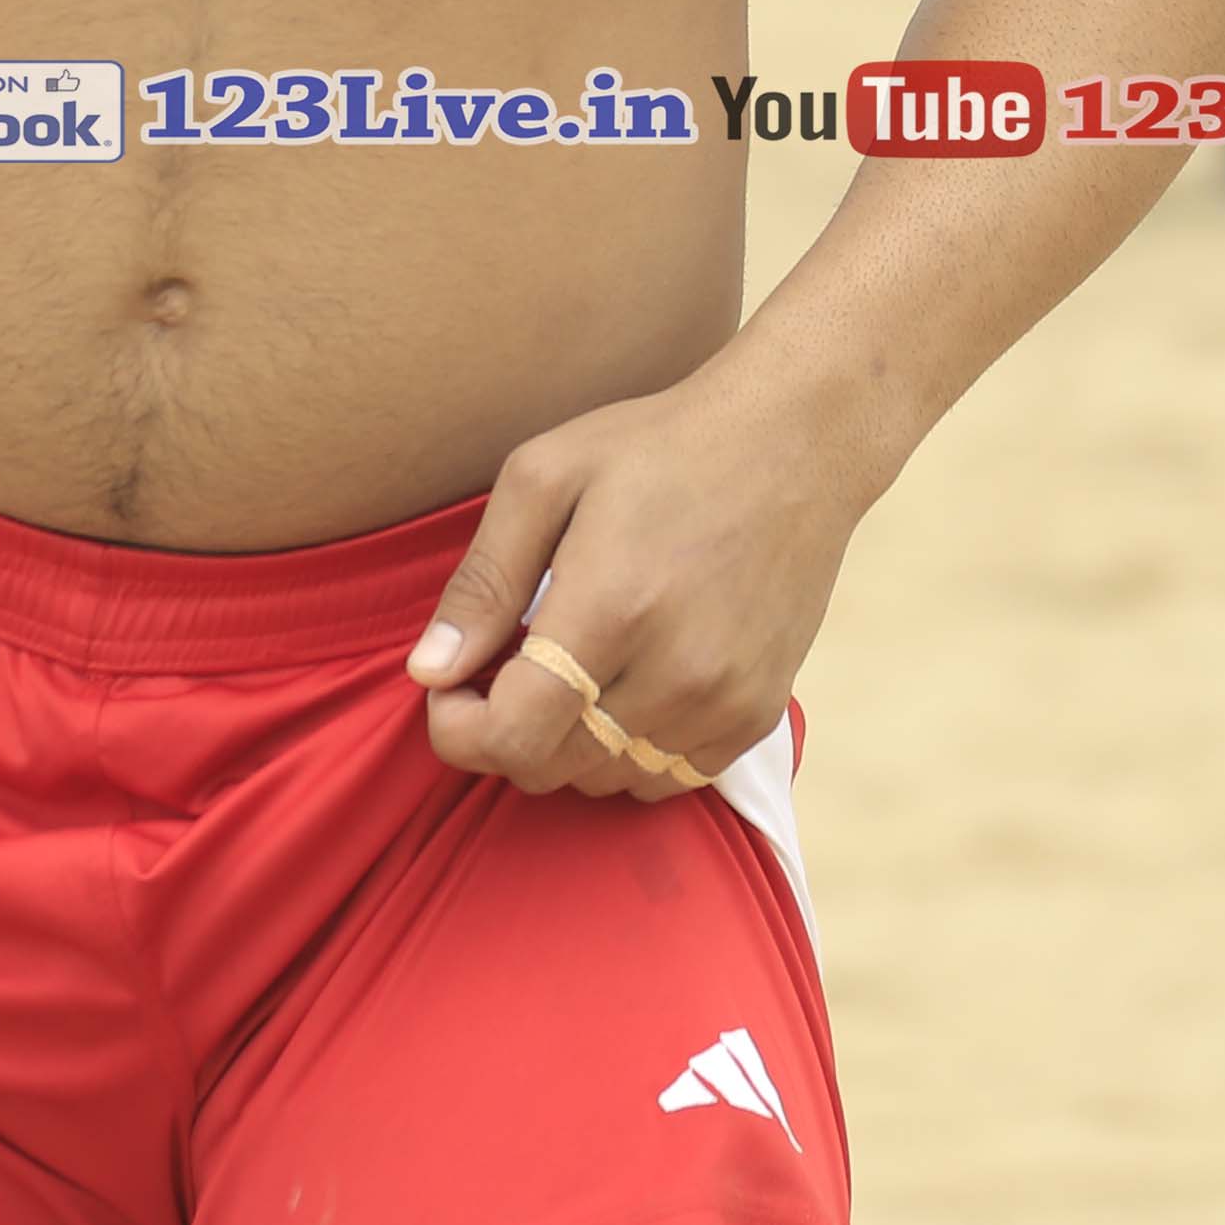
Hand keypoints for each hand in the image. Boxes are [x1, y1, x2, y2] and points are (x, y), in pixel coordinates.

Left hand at [407, 358, 872, 802]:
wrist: (795, 443)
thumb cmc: (657, 448)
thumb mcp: (544, 477)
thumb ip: (483, 582)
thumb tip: (429, 672)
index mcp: (611, 608)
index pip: (512, 737)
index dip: (458, 728)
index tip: (454, 686)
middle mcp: (675, 672)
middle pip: (551, 769)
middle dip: (505, 731)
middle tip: (510, 665)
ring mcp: (724, 701)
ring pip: (606, 781)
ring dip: (568, 744)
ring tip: (573, 669)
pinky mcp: (758, 715)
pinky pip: (667, 780)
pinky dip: (629, 752)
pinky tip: (627, 686)